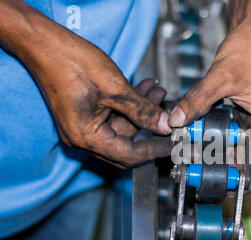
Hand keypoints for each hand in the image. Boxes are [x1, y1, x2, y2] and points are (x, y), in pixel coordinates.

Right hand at [0, 1, 172, 167]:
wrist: (44, 43)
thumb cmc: (71, 62)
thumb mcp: (115, 88)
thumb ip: (142, 110)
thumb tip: (165, 125)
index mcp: (86, 137)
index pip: (128, 155)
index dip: (154, 149)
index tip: (174, 143)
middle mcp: (82, 137)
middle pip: (126, 146)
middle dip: (150, 129)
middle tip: (170, 116)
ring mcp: (83, 127)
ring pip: (122, 128)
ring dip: (142, 112)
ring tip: (159, 91)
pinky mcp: (86, 115)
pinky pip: (113, 117)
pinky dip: (130, 106)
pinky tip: (145, 90)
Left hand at [168, 1, 250, 191]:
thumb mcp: (222, 76)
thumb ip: (197, 100)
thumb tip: (174, 120)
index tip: (233, 187)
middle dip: (229, 166)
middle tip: (204, 170)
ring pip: (242, 146)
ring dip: (222, 152)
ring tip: (199, 155)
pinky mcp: (249, 109)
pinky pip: (235, 131)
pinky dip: (220, 136)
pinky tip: (202, 135)